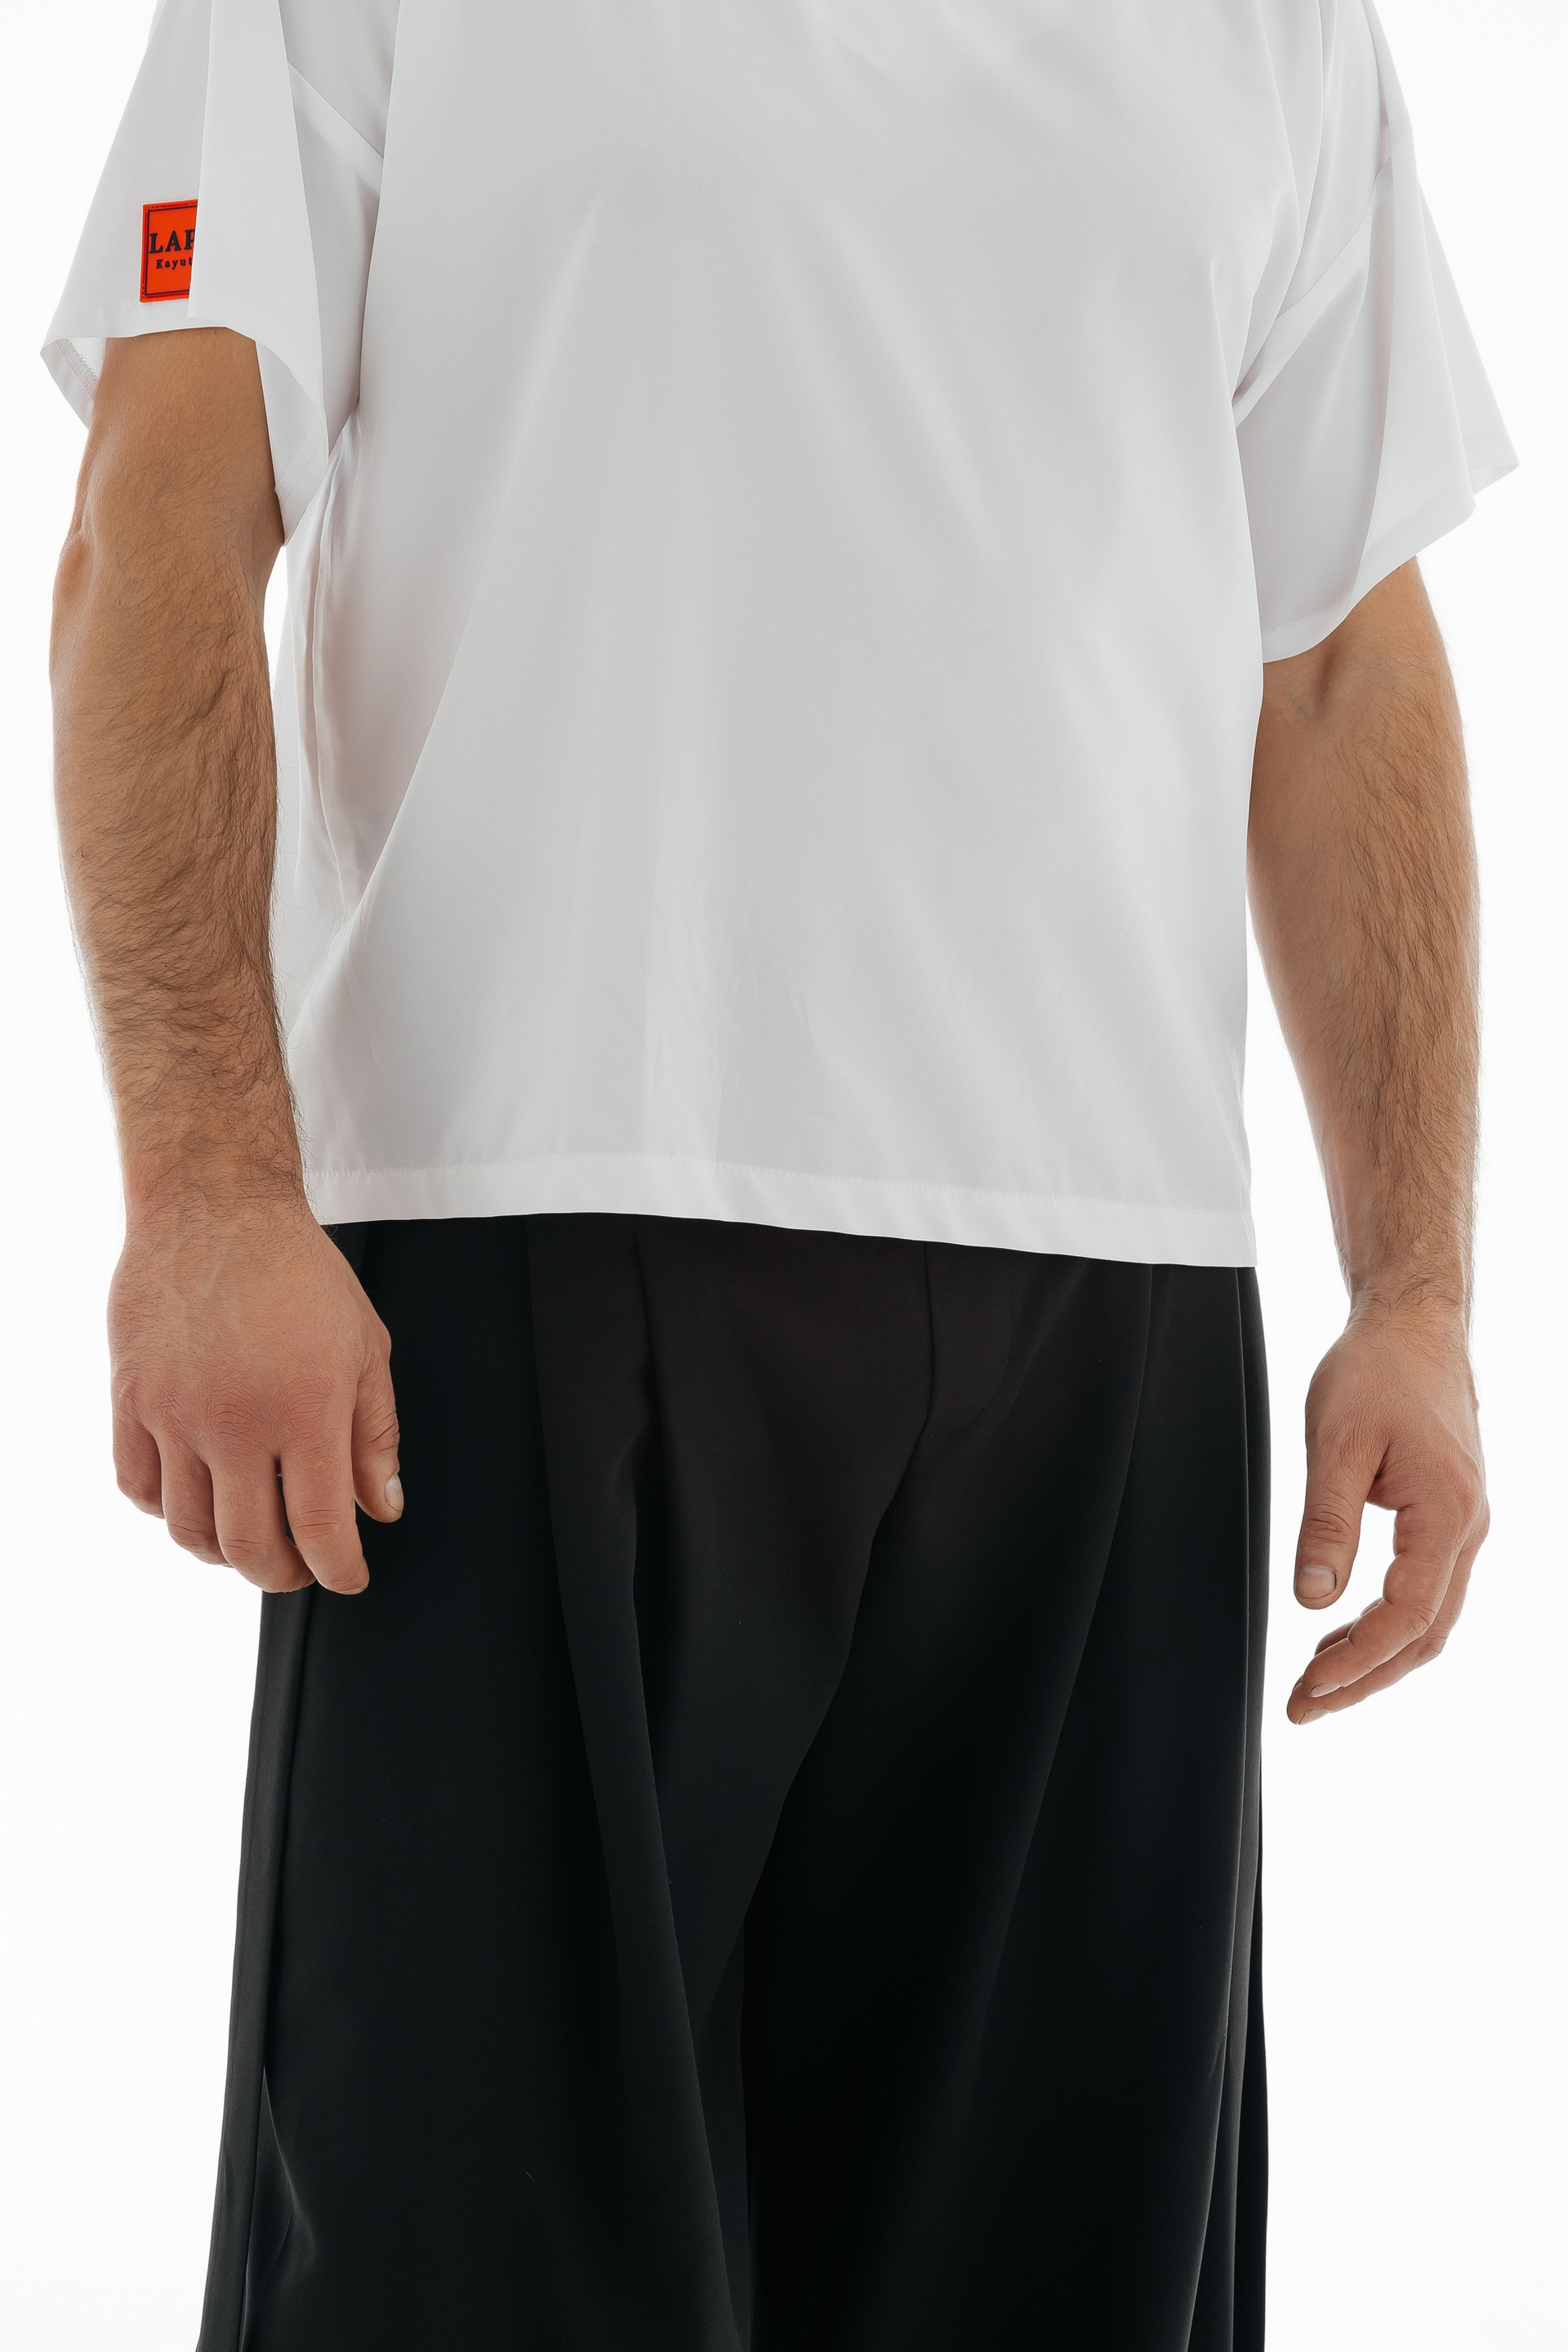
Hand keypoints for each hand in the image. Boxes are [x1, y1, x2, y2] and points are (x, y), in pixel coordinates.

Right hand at [108, 1193, 402, 1593]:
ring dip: (223, 1551)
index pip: (320, 1527)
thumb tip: (380, 1509)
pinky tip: (197, 1496)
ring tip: (249, 1537)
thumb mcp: (365, 1347)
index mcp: (306, 1407)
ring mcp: (175, 1413)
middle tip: (297, 1566)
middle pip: (249, 1545)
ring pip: (190, 1528)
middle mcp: (237, 1419)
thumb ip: (375, 1435)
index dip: (337, 1569)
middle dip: (281, 1574)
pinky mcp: (131, 1399)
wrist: (215, 1210)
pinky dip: (167, 1511)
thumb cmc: (297, 1272)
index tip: (347, 1577)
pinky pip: (138, 1488)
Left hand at [1287, 1302, 1488, 1723]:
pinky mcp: (1449, 1516)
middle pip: (1425, 1635)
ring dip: (1376, 1656)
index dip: (1357, 1662)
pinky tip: (1341, 1629)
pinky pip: (1427, 1589)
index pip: (1406, 1617)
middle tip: (1304, 1706)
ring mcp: (1464, 1524)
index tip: (1308, 1687)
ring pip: (1430, 1618)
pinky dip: (1386, 1622)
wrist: (1414, 1324)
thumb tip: (1313, 1599)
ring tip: (1315, 1679)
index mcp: (1446, 1513)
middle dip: (1366, 1678)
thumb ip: (1326, 1523)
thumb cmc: (1376, 1371)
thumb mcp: (1335, 1441)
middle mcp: (1467, 1528)